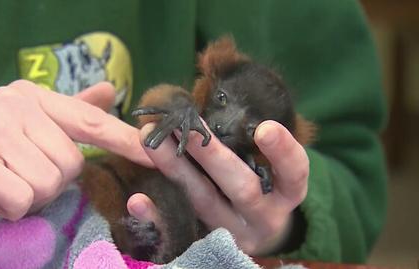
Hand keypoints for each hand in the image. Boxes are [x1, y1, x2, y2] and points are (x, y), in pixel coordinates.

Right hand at [0, 80, 151, 232]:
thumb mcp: (29, 130)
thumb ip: (70, 111)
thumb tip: (110, 90)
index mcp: (33, 97)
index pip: (91, 121)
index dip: (126, 140)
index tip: (159, 153)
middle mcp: (14, 105)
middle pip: (71, 164)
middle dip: (50, 182)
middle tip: (19, 176)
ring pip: (49, 183)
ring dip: (30, 197)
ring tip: (4, 184)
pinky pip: (23, 198)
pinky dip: (10, 208)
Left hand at [136, 120, 308, 254]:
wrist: (257, 229)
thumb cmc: (264, 183)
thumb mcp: (271, 166)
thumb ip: (253, 141)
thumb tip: (217, 100)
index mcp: (286, 194)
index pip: (294, 173)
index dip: (282, 152)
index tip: (265, 127)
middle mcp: (263, 216)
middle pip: (242, 189)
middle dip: (212, 156)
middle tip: (185, 124)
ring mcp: (233, 232)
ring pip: (204, 203)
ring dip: (176, 169)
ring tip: (150, 139)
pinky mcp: (205, 242)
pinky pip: (178, 231)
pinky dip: (155, 216)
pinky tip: (136, 199)